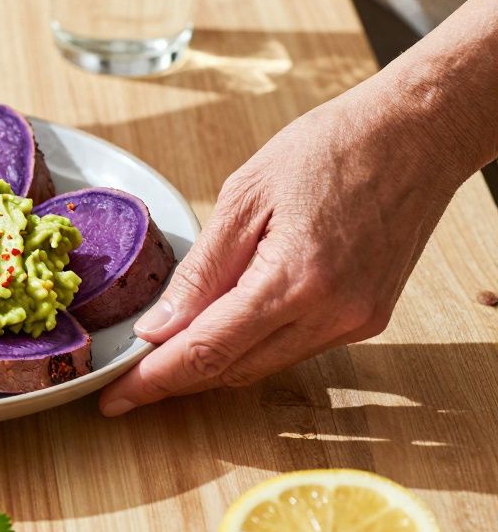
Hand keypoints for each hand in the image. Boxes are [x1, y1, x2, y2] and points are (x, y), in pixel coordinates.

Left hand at [98, 77, 467, 415]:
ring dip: (214, 364)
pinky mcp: (368, 318)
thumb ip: (201, 271)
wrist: (415, 134)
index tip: (115, 397)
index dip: (155, 380)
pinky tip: (223, 328)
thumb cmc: (330, 147)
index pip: (207, 351)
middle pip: (234, 371)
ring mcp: (356, 321)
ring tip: (163, 354)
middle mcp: (331, 314)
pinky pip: (296, 348)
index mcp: (294, 280)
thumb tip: (159, 327)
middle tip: (126, 381)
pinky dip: (253, 345)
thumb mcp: (244, 197)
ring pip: (264, 366)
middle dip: (176, 379)